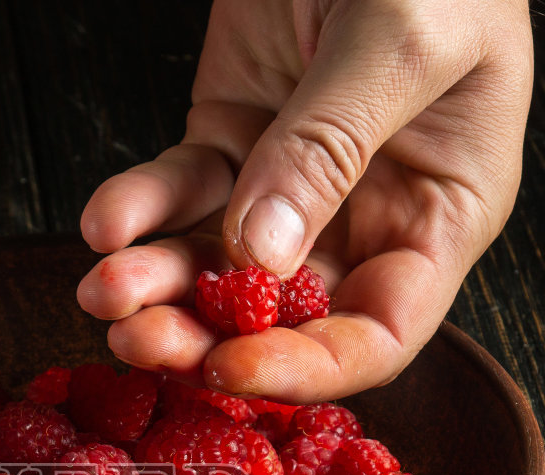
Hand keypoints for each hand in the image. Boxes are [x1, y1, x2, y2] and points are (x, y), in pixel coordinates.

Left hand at [76, 0, 531, 400]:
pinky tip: (104, 220)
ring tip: (103, 289)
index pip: (379, 331)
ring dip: (156, 284)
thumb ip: (332, 145)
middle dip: (206, 335)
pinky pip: (180, 192)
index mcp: (441, 213)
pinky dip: (138, 210)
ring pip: (217, 264)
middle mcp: (368, 214)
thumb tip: (264, 256)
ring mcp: (293, 180)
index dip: (307, 367)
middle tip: (138, 338)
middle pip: (284, 316)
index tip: (232, 367)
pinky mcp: (232, 136)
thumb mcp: (400, 36)